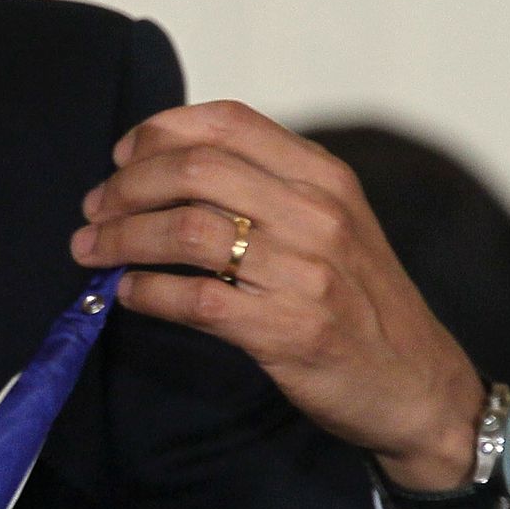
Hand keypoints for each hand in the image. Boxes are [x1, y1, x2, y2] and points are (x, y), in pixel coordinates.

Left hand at [69, 102, 490, 508]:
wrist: (418, 386)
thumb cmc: (358, 300)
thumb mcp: (331, 222)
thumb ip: (266, 187)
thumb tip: (165, 168)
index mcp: (324, 176)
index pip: (226, 122)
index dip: (158, 132)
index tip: (120, 157)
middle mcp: (317, 213)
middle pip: (193, 170)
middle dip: (126, 187)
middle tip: (93, 210)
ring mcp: (305, 271)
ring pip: (186, 231)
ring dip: (121, 238)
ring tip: (91, 250)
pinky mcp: (288, 330)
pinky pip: (195, 299)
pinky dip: (147, 292)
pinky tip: (126, 293)